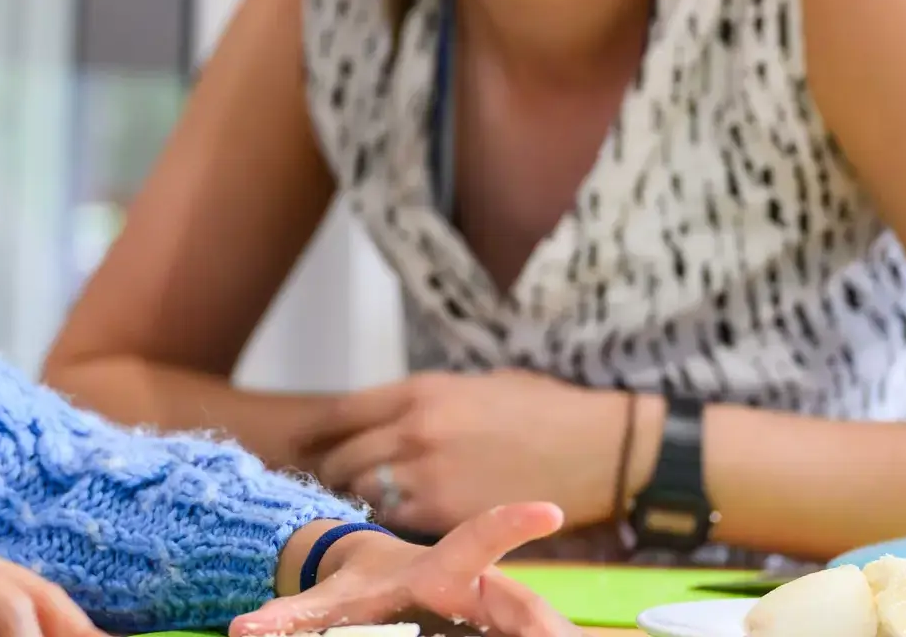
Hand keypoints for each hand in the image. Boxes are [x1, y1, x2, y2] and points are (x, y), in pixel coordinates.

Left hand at [232, 503, 580, 636]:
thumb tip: (243, 631)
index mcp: (438, 571)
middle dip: (546, 622)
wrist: (383, 586)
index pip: (477, 540)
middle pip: (523, 605)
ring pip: (532, 624)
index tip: (543, 511)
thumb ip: (289, 617)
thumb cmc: (361, 588)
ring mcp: (495, 615)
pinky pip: (525, 634)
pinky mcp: (500, 630)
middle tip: (567, 635)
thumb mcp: (326, 601)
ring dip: (550, 633)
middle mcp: (478, 591)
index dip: (509, 525)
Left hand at [311, 371, 632, 535]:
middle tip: (333, 480)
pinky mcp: (445, 515)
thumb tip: (390, 417)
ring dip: (361, 496)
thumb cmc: (544, 410)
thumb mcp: (474, 386)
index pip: (342, 413)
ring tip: (364, 501)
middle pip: (343, 458)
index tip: (309, 443)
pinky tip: (399, 518)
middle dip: (333, 470)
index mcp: (419, 392)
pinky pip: (397, 519)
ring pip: (364, 492)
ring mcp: (427, 476)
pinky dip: (392, 519)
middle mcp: (413, 432)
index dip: (320, 432)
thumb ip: (424, 402)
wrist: (597, 448)